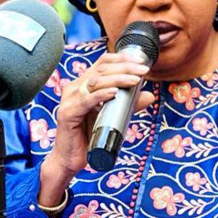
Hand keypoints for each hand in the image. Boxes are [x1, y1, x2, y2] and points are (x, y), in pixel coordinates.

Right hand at [39, 51, 153, 205]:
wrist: (70, 159)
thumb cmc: (89, 135)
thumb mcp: (112, 115)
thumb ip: (128, 104)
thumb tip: (149, 95)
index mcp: (83, 83)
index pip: (102, 62)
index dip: (122, 58)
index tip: (140, 61)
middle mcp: (74, 87)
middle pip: (101, 69)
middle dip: (125, 67)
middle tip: (143, 70)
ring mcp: (69, 99)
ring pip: (95, 81)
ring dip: (118, 79)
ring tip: (135, 80)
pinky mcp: (67, 113)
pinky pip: (86, 100)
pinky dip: (101, 94)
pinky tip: (115, 92)